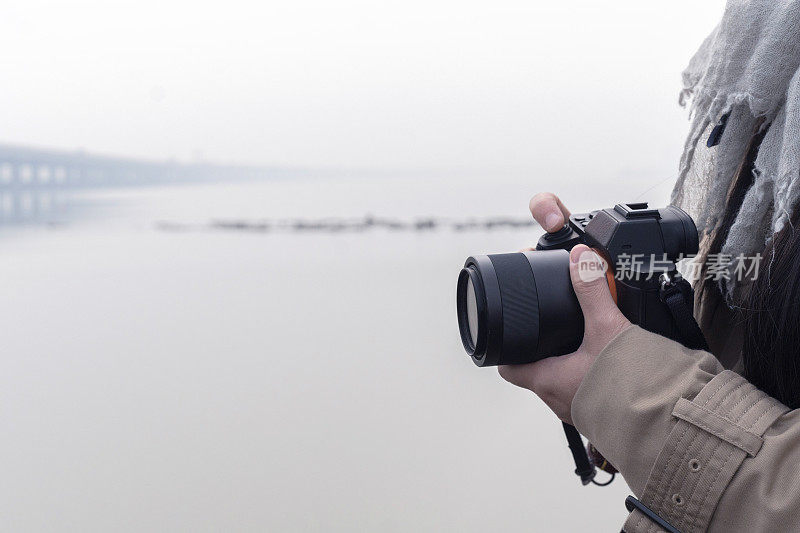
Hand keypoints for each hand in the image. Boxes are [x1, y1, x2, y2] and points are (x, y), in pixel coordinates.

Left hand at [498, 193, 630, 423]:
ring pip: (563, 383)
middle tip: (552, 328)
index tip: (510, 332)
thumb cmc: (632, 387)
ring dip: (569, 363)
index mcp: (548, 381)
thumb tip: (580, 259)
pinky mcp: (604, 416)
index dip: (505, 349)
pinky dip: (593, 375)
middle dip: (544, 351)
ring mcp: (580, 412)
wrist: (670, 422)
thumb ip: (592, 291)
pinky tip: (610, 359)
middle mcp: (559, 401)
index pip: (509, 369)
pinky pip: (589, 392)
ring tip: (583, 339)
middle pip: (537, 372)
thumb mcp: (608, 327)